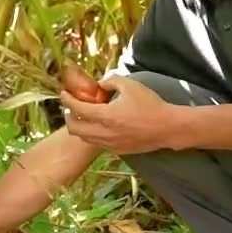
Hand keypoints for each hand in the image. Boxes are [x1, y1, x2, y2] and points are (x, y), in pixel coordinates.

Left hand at [60, 76, 174, 154]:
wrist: (168, 128)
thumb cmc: (150, 104)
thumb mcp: (130, 85)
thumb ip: (110, 81)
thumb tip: (99, 84)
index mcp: (106, 116)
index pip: (77, 109)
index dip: (67, 100)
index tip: (63, 94)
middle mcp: (105, 133)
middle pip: (74, 129)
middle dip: (68, 116)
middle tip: (71, 107)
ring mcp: (111, 144)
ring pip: (84, 138)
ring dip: (79, 127)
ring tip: (83, 116)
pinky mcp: (118, 150)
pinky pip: (97, 143)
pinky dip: (91, 134)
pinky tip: (98, 125)